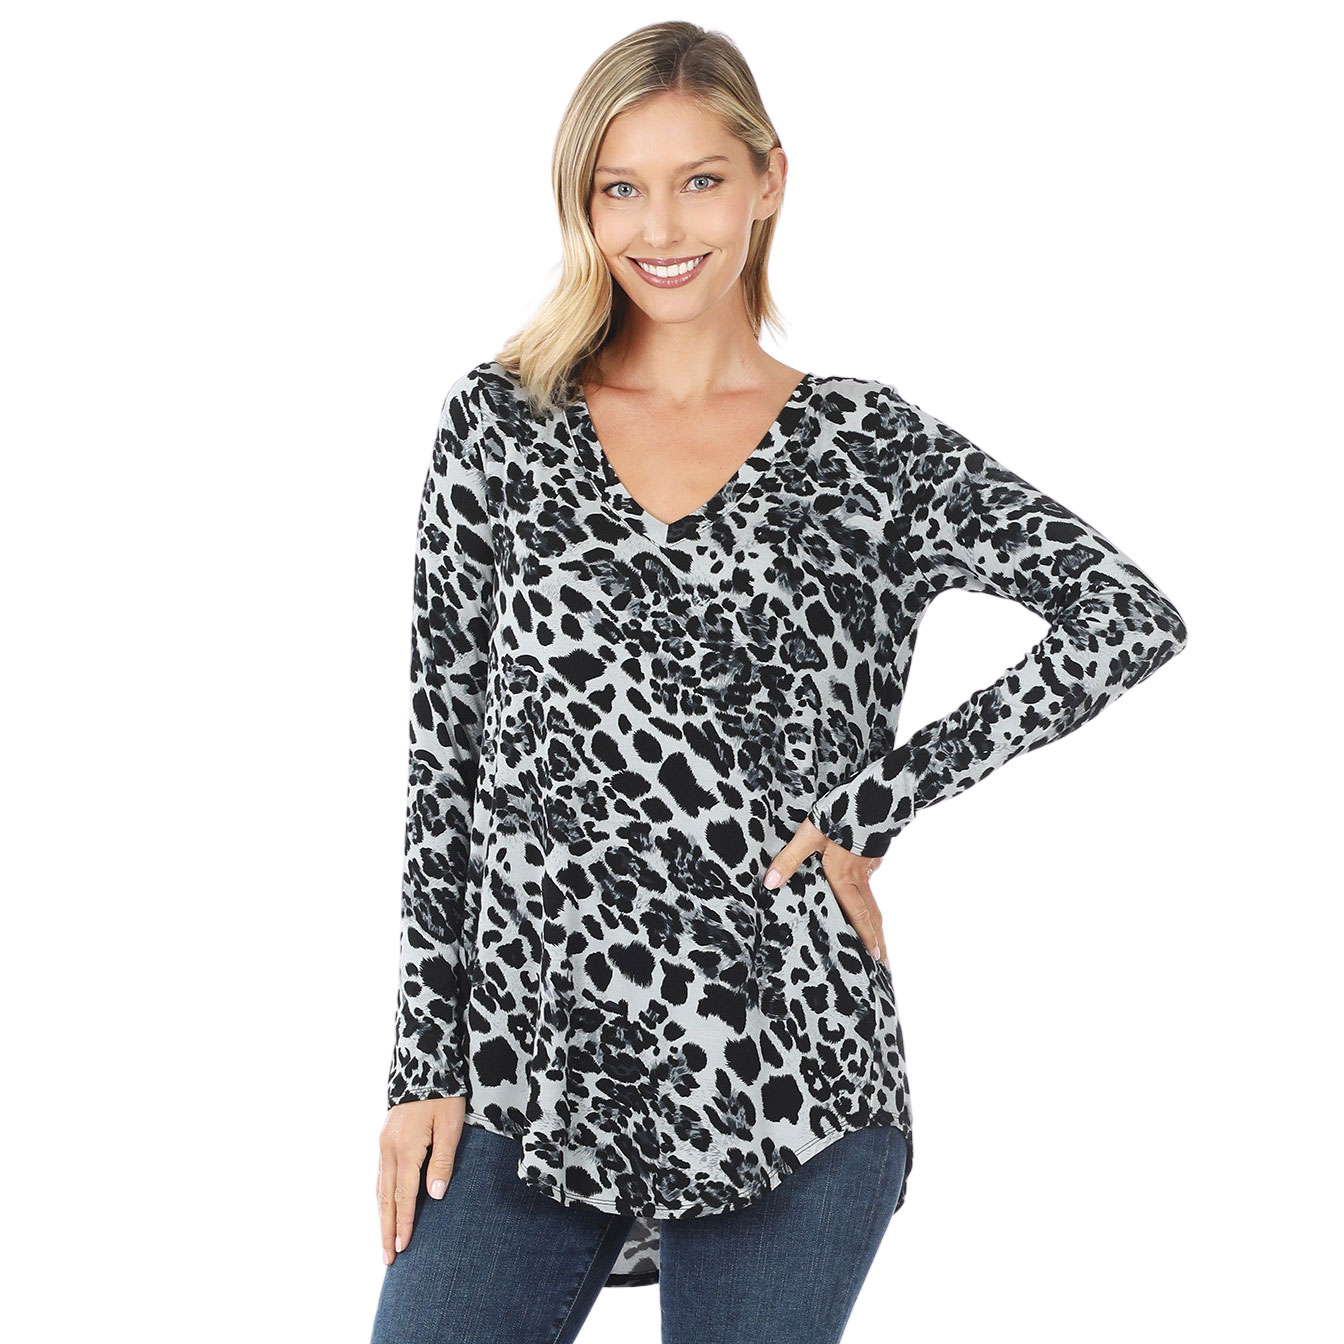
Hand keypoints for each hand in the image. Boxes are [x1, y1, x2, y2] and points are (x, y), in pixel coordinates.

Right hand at [377, 1095, 464, 1264]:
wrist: (424, 1063)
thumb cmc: (444, 1094)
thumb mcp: (450, 1125)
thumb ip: (441, 1161)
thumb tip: (434, 1197)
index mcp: (405, 1148)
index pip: (405, 1195)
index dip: (405, 1223)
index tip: (403, 1248)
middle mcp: (388, 1149)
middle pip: (386, 1198)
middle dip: (387, 1229)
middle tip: (387, 1260)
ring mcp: (384, 1144)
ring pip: (380, 1189)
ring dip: (382, 1216)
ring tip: (385, 1242)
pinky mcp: (385, 1139)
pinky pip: (381, 1176)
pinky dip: (382, 1197)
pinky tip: (386, 1208)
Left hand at [765, 819, 888, 967]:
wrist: (870, 793)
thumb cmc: (838, 814)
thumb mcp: (808, 836)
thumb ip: (789, 860)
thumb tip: (770, 884)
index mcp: (845, 877)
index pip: (857, 915)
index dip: (865, 938)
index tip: (875, 959)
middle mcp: (860, 875)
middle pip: (872, 913)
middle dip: (878, 938)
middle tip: (884, 961)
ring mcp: (870, 863)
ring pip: (872, 896)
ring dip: (874, 918)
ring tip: (877, 935)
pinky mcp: (873, 851)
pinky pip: (869, 876)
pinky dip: (867, 889)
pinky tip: (861, 886)